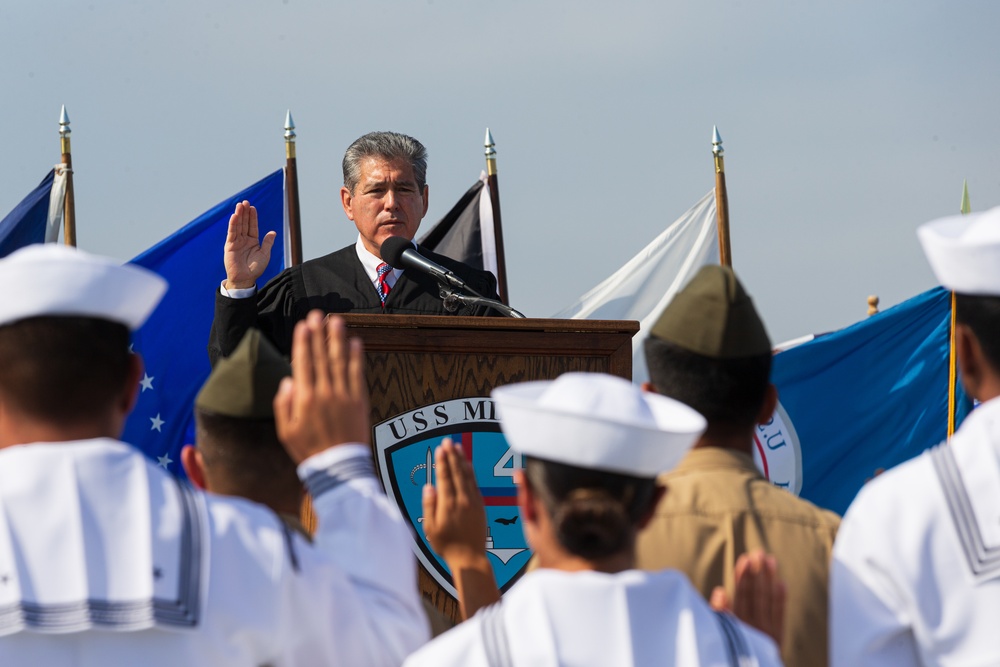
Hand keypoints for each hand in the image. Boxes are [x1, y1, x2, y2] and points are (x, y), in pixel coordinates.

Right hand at [223, 200, 275, 289]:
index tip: (252, 207)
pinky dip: (233, 225)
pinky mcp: (230, 246)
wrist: (245, 279)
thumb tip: (273, 232)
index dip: (252, 217)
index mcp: (253, 241)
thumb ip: (268, 242)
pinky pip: (232, 233)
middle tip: (245, 202)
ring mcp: (236, 242)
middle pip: (244, 223)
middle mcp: (244, 240)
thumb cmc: (256, 268)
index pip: (252, 226)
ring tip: (239, 205)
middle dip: (245, 213)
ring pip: (238, 226)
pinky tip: (234, 216)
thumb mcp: (265, 254)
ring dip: (238, 215)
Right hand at [274, 311, 370, 462]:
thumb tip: (288, 380)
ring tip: (336, 321)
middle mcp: (325, 393)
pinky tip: (355, 342)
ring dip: (337, 339)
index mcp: (305, 399)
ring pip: (340, 361)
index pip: (303, 363)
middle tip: (318, 314)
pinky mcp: (359, 401)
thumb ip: (284, 404)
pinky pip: (358, 374)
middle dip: (319, 333)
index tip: (303, 325)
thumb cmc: (309, 451)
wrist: (339, 467)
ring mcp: (344, 395)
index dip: (303, 342)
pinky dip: (357, 357)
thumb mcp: (286, 431)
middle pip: (321, 357)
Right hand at [422, 438, 498, 617]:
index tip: (440, 448)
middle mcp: (462, 500)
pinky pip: (475, 483)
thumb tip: (429, 486)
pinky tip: (467, 463)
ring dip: (461, 460)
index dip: (442, 462)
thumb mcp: (431, 529)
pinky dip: (470, 471)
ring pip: (467, 475)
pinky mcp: (480, 505)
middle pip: (457, 472)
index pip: (445, 478)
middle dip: (451, 455)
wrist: (470, 558)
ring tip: (456, 446)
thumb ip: (429, 506)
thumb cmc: (446, 545)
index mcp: (448, 505)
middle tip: (447, 441)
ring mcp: (473, 502)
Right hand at [710, 550, 785, 649]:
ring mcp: (766, 631)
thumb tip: (719, 590)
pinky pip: (780, 615)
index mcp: (737, 623)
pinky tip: (781, 584)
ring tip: (770, 561)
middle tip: (758, 553)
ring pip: (768, 600)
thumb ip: (719, 612)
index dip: (743, 577)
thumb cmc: (727, 647)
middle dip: (757, 573)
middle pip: (756, 594)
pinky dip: (781, 599)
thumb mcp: (718, 630)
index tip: (745, 559)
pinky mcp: (776, 637)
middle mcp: (753, 626)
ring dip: (769, 579)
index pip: (741, 595)